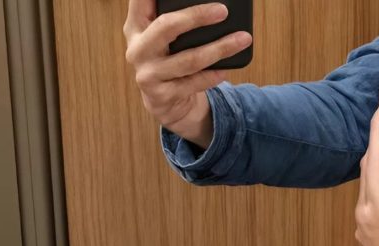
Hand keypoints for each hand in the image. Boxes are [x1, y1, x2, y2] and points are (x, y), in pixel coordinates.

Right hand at [123, 0, 251, 147]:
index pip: (140, 0)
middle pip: (167, 26)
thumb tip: (213, 8)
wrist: (165, 102)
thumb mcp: (164, 38)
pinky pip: (195, 82)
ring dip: (219, 48)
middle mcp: (138, 49)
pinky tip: (226, 69)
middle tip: (222, 11)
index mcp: (136, 27)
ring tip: (242, 39)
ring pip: (189, 59)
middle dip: (197, 16)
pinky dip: (214, 75)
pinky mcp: (161, 95)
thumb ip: (175, 19)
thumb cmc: (170, 60)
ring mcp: (147, 74)